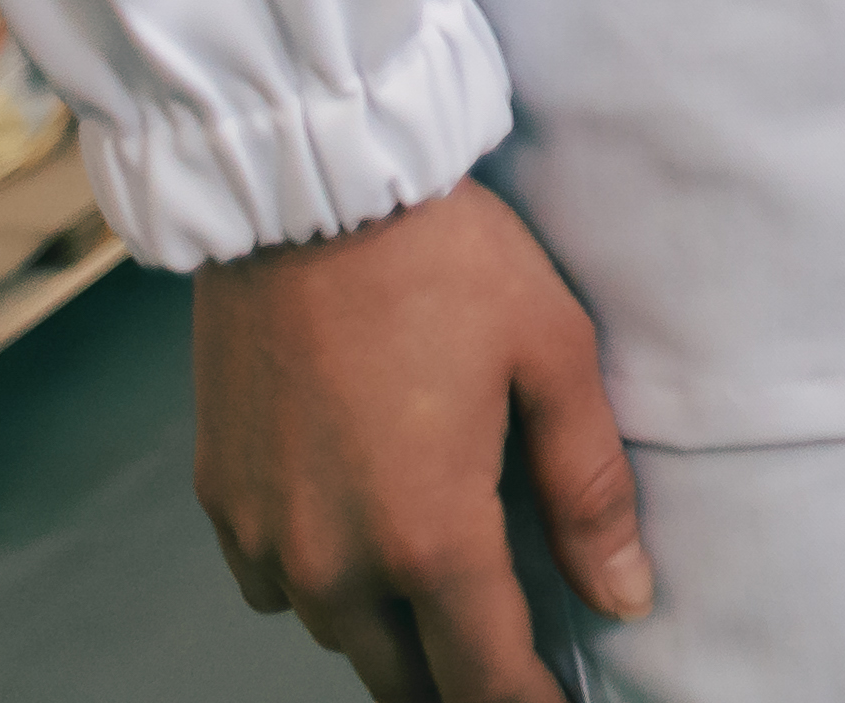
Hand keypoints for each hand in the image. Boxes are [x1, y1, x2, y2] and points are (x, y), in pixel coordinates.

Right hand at [191, 180, 649, 702]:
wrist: (308, 191)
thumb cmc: (442, 260)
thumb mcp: (553, 358)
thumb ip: (587, 491)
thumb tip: (624, 593)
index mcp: (428, 536)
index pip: (485, 677)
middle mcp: (333, 559)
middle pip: (403, 676)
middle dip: (459, 677)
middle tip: (505, 648)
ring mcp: (264, 536)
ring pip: (337, 632)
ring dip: (389, 627)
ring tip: (439, 584)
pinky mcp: (219, 499)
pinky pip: (274, 584)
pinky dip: (320, 579)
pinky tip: (358, 529)